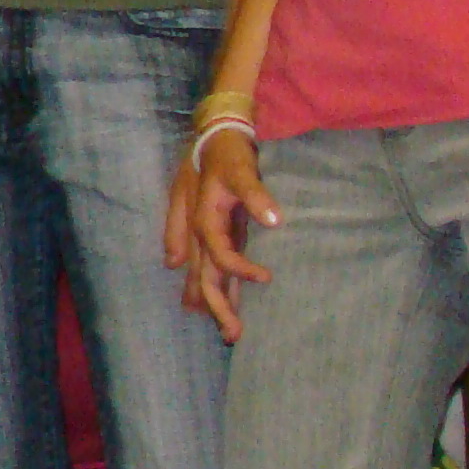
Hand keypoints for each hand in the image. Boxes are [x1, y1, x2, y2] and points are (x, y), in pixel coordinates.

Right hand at [172, 130, 275, 341]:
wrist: (212, 134)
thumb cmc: (227, 151)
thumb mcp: (241, 167)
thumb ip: (255, 193)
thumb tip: (273, 220)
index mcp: (203, 219)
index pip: (219, 255)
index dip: (239, 270)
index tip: (266, 278)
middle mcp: (196, 231)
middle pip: (203, 275)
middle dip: (217, 305)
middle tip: (234, 335)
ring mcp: (197, 232)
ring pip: (200, 274)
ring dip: (210, 300)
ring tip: (223, 329)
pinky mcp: (205, 230)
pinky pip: (204, 264)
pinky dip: (207, 283)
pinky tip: (201, 302)